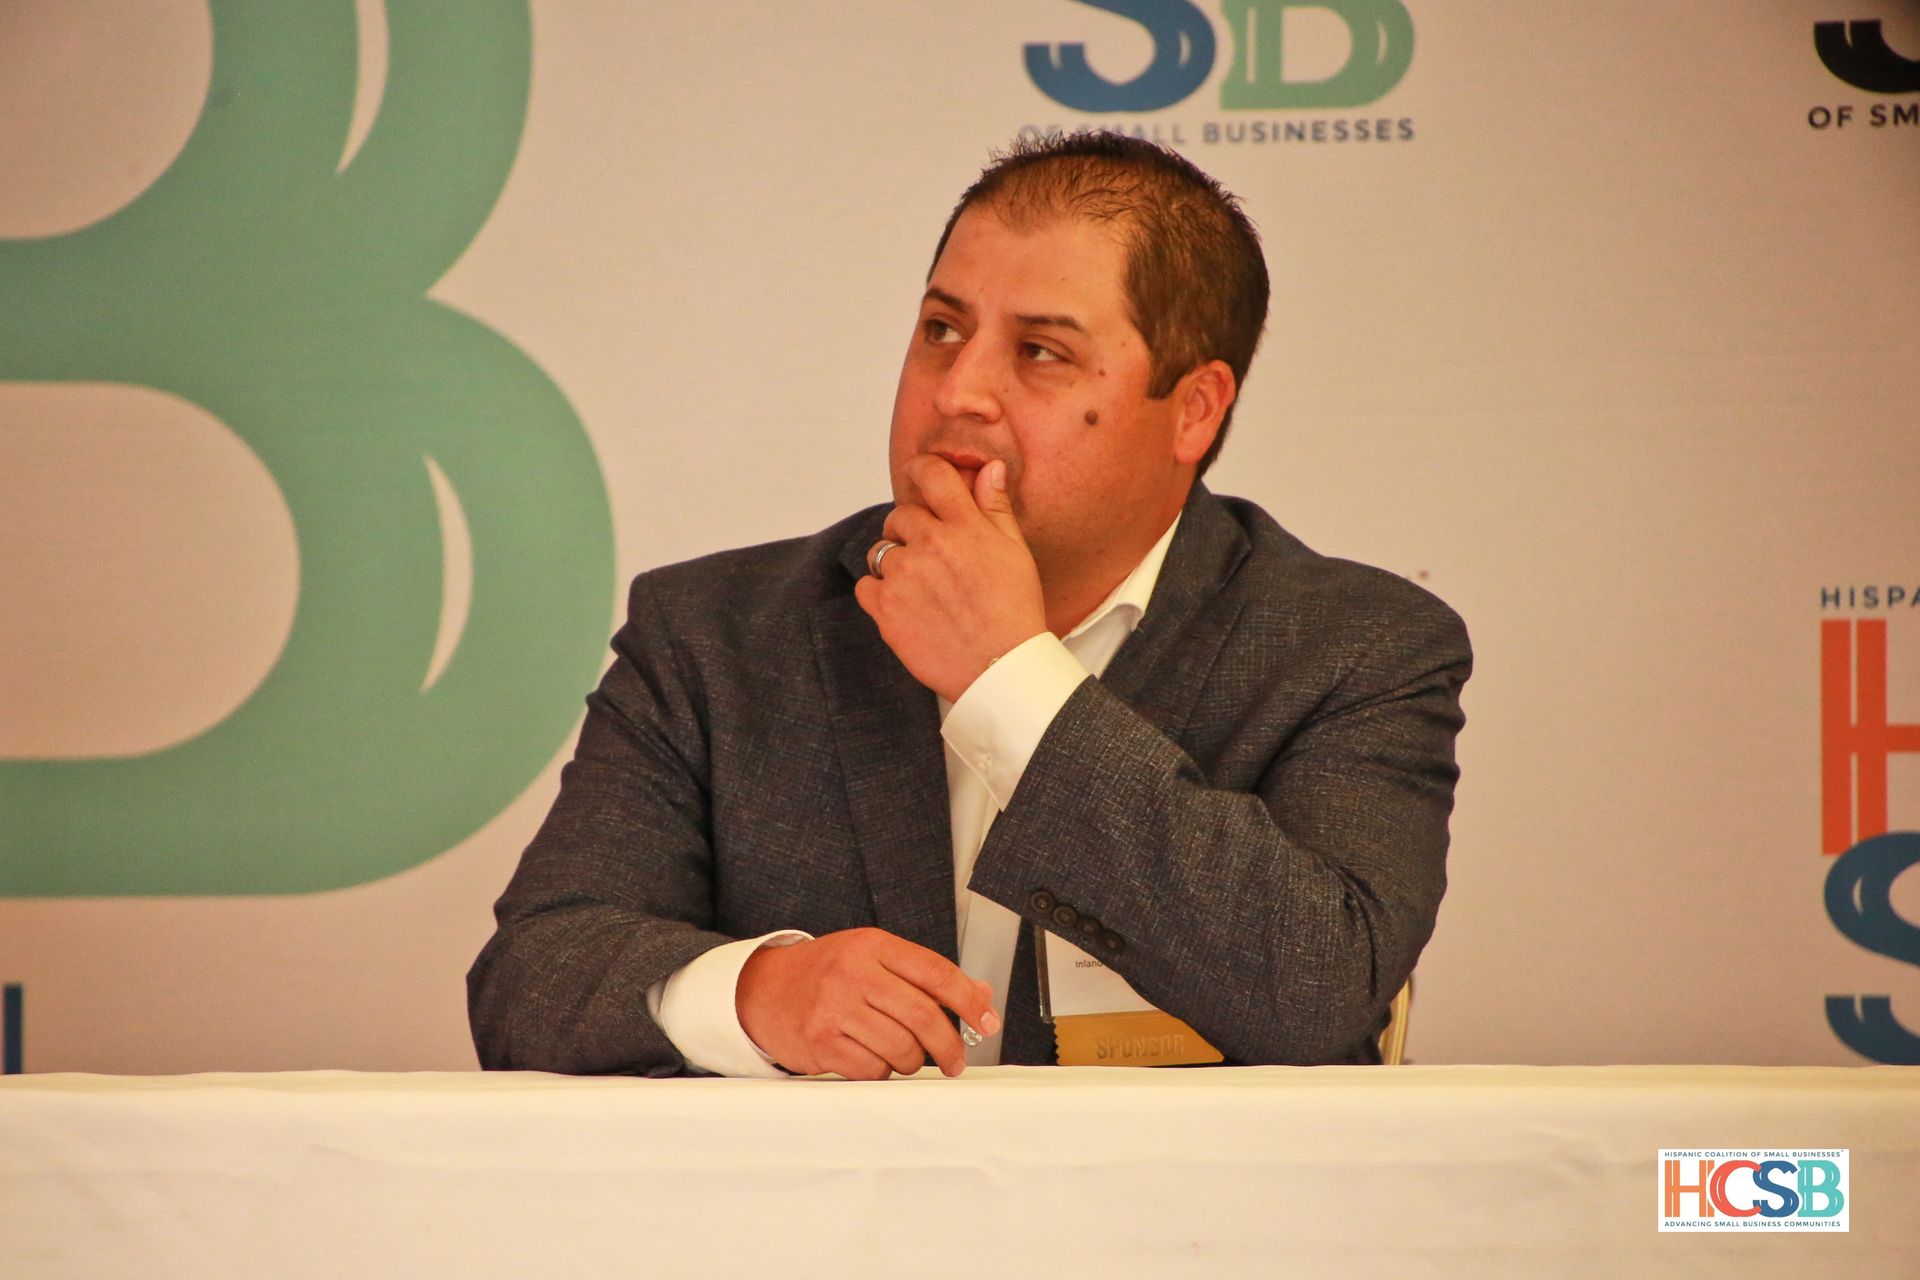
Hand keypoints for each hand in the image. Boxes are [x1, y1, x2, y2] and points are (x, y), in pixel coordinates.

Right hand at [736, 927, 998, 1078]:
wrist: (762, 990)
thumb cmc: (824, 974)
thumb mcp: (873, 959)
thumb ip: (925, 977)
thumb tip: (981, 996)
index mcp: (872, 946)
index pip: (936, 972)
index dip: (969, 1000)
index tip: (988, 1022)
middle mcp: (853, 972)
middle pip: (923, 1015)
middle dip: (949, 1046)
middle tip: (956, 1061)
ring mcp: (834, 1007)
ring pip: (902, 1048)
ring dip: (913, 1061)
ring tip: (905, 1057)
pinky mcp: (820, 1041)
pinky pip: (873, 1070)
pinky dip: (882, 1072)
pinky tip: (873, 1059)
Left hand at [854, 456, 1047, 701]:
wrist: (1001, 668)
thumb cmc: (1014, 611)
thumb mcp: (1015, 552)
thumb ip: (996, 507)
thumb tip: (989, 468)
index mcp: (965, 527)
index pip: (932, 475)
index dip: (922, 469)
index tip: (919, 474)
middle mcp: (931, 545)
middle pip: (900, 515)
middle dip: (910, 529)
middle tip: (931, 556)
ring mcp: (904, 577)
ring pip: (880, 551)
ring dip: (895, 563)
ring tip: (921, 588)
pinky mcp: (886, 609)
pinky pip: (865, 586)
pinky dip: (878, 593)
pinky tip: (905, 606)